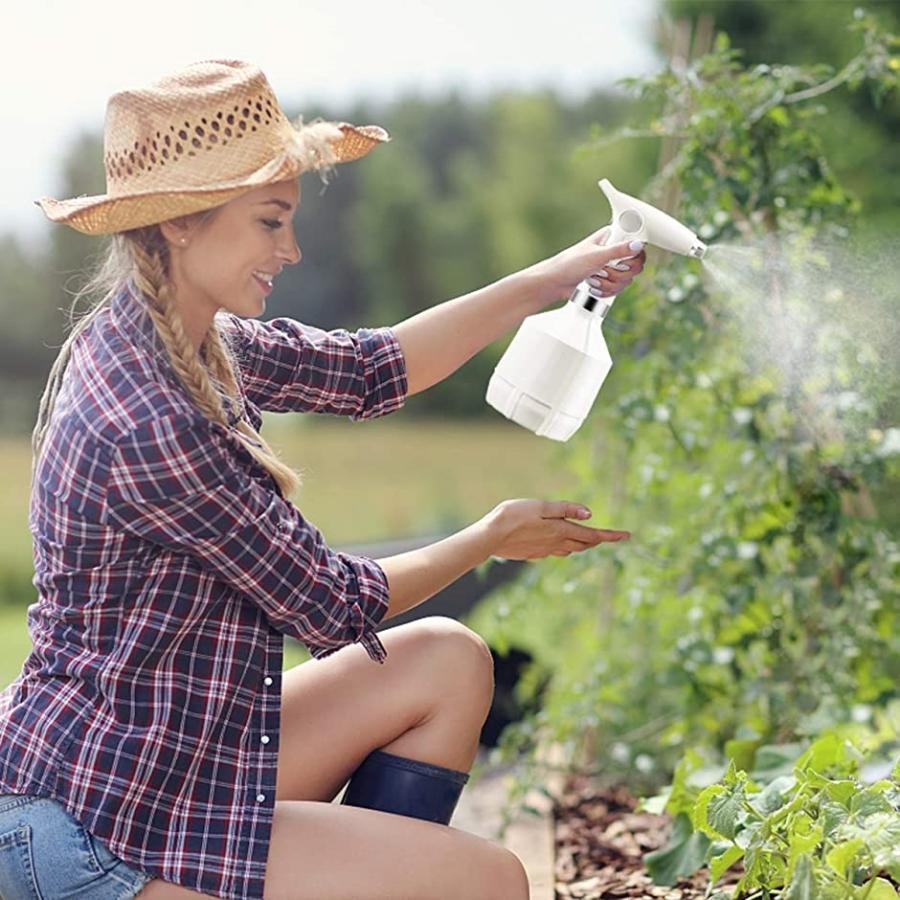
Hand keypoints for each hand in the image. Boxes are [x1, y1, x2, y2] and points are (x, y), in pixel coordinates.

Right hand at [482, 499, 630, 560]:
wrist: (489, 537)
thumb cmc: (513, 516)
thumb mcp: (541, 505)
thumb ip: (565, 509)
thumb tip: (589, 513)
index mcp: (560, 530)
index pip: (592, 535)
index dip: (611, 535)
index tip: (627, 536)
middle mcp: (556, 543)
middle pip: (584, 544)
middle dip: (597, 540)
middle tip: (610, 535)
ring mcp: (545, 551)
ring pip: (571, 549)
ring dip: (582, 543)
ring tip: (587, 537)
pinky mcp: (534, 554)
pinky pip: (555, 550)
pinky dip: (563, 545)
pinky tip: (558, 540)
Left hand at [527, 226, 646, 307]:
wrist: (555, 283)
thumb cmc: (569, 264)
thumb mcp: (596, 255)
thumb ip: (619, 250)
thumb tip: (638, 244)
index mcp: (613, 237)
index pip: (639, 244)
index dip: (633, 256)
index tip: (619, 261)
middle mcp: (615, 251)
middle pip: (636, 265)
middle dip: (618, 273)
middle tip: (602, 270)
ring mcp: (613, 267)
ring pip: (627, 280)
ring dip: (608, 283)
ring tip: (593, 278)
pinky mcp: (609, 281)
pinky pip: (619, 289)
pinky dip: (606, 291)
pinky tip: (593, 287)